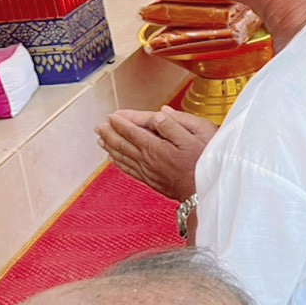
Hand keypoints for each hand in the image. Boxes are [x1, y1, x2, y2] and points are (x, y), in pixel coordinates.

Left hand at [97, 107, 214, 200]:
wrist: (204, 190)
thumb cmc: (205, 160)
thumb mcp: (198, 134)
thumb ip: (176, 123)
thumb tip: (159, 114)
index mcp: (156, 146)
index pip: (132, 131)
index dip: (121, 122)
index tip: (112, 115)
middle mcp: (148, 159)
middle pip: (123, 144)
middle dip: (110, 133)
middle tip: (100, 126)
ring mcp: (148, 171)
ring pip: (122, 157)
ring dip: (110, 146)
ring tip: (101, 139)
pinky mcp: (151, 180)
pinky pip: (128, 169)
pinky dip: (118, 163)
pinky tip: (113, 159)